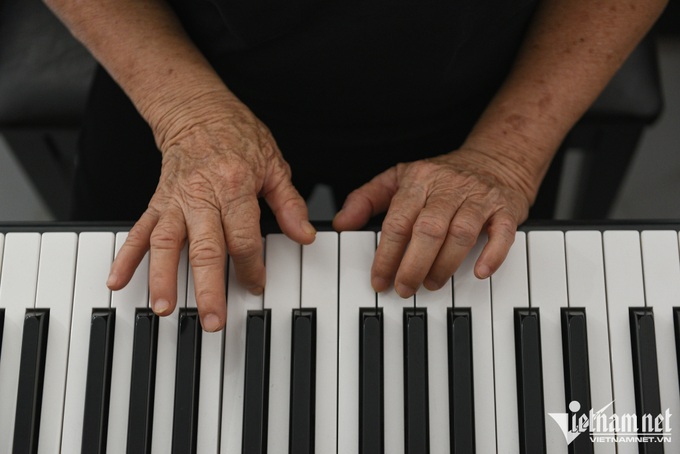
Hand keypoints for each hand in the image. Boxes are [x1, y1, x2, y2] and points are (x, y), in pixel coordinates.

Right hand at [106, 94, 315, 330]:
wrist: (197, 109)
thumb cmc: (238, 136)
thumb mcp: (274, 165)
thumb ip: (289, 204)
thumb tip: (305, 235)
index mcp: (235, 186)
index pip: (243, 236)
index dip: (251, 266)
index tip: (256, 285)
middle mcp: (202, 195)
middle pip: (205, 247)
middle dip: (208, 287)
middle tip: (212, 319)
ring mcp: (176, 200)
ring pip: (167, 243)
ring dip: (162, 277)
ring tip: (163, 308)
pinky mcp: (157, 202)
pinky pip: (140, 230)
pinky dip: (127, 256)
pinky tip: (117, 280)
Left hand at [333, 147, 532, 296]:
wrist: (495, 158)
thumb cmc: (442, 176)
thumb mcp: (399, 178)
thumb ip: (367, 199)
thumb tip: (342, 223)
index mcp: (419, 181)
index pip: (398, 221)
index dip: (386, 255)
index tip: (379, 279)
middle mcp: (448, 188)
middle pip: (428, 230)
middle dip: (412, 265)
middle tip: (404, 288)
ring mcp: (479, 198)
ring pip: (461, 234)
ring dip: (444, 265)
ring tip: (431, 283)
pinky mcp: (506, 209)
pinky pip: (502, 233)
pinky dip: (492, 254)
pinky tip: (479, 271)